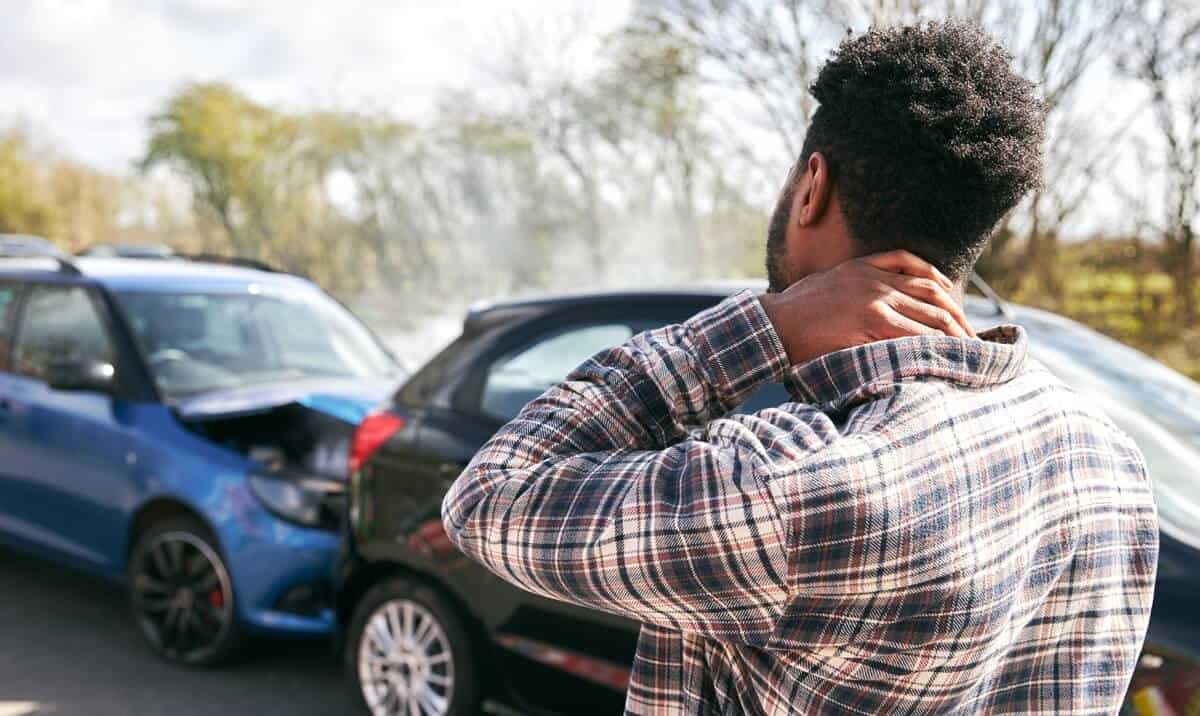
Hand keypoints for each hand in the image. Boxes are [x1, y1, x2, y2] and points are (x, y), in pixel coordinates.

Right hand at [759, 250, 975, 365]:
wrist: (773, 324)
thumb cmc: (792, 313)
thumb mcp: (826, 286)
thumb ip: (853, 287)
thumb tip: (873, 307)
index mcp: (864, 266)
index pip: (918, 270)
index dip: (943, 290)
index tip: (954, 309)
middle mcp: (875, 279)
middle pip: (932, 293)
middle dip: (957, 316)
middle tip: (972, 337)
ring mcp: (875, 299)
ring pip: (929, 314)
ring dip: (952, 335)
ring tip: (967, 352)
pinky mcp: (872, 322)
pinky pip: (914, 333)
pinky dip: (932, 344)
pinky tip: (943, 356)